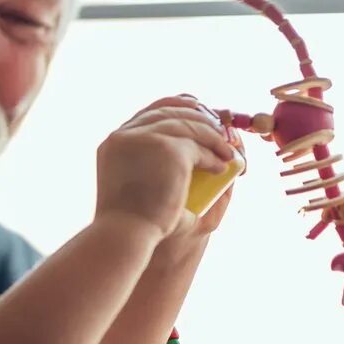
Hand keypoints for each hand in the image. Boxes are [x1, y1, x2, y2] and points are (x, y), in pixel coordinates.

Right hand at [94, 97, 234, 238]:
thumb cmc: (131, 221)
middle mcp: (126, 134)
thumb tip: (189, 150)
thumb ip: (155, 164)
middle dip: (199, 116)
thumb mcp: (139, 184)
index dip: (176, 108)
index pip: (149, 112)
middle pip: (169, 109)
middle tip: (220, 132)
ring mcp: (146, 138)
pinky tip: (222, 167)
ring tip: (228, 153)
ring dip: (213, 136)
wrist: (126, 235)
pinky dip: (215, 153)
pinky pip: (198, 144)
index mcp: (116, 142)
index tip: (198, 115)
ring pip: (189, 124)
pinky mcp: (168, 148)